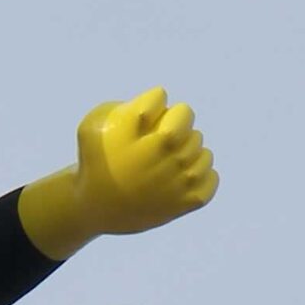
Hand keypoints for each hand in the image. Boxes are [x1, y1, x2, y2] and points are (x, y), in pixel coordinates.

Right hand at [17, 87, 217, 261]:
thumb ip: (125, 107)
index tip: (140, 120)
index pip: (160, 96)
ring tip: (165, 166)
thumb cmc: (96, 160)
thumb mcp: (92, 126)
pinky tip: (177, 182)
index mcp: (136, 128)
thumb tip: (162, 108)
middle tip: (155, 143)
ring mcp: (177, 176)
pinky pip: (212, 177)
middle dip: (172, 124)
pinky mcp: (188, 201)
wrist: (93, 208)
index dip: (151, 103)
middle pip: (186, 115)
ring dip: (187, 153)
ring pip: (203, 149)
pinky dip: (199, 177)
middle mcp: (160, 148)